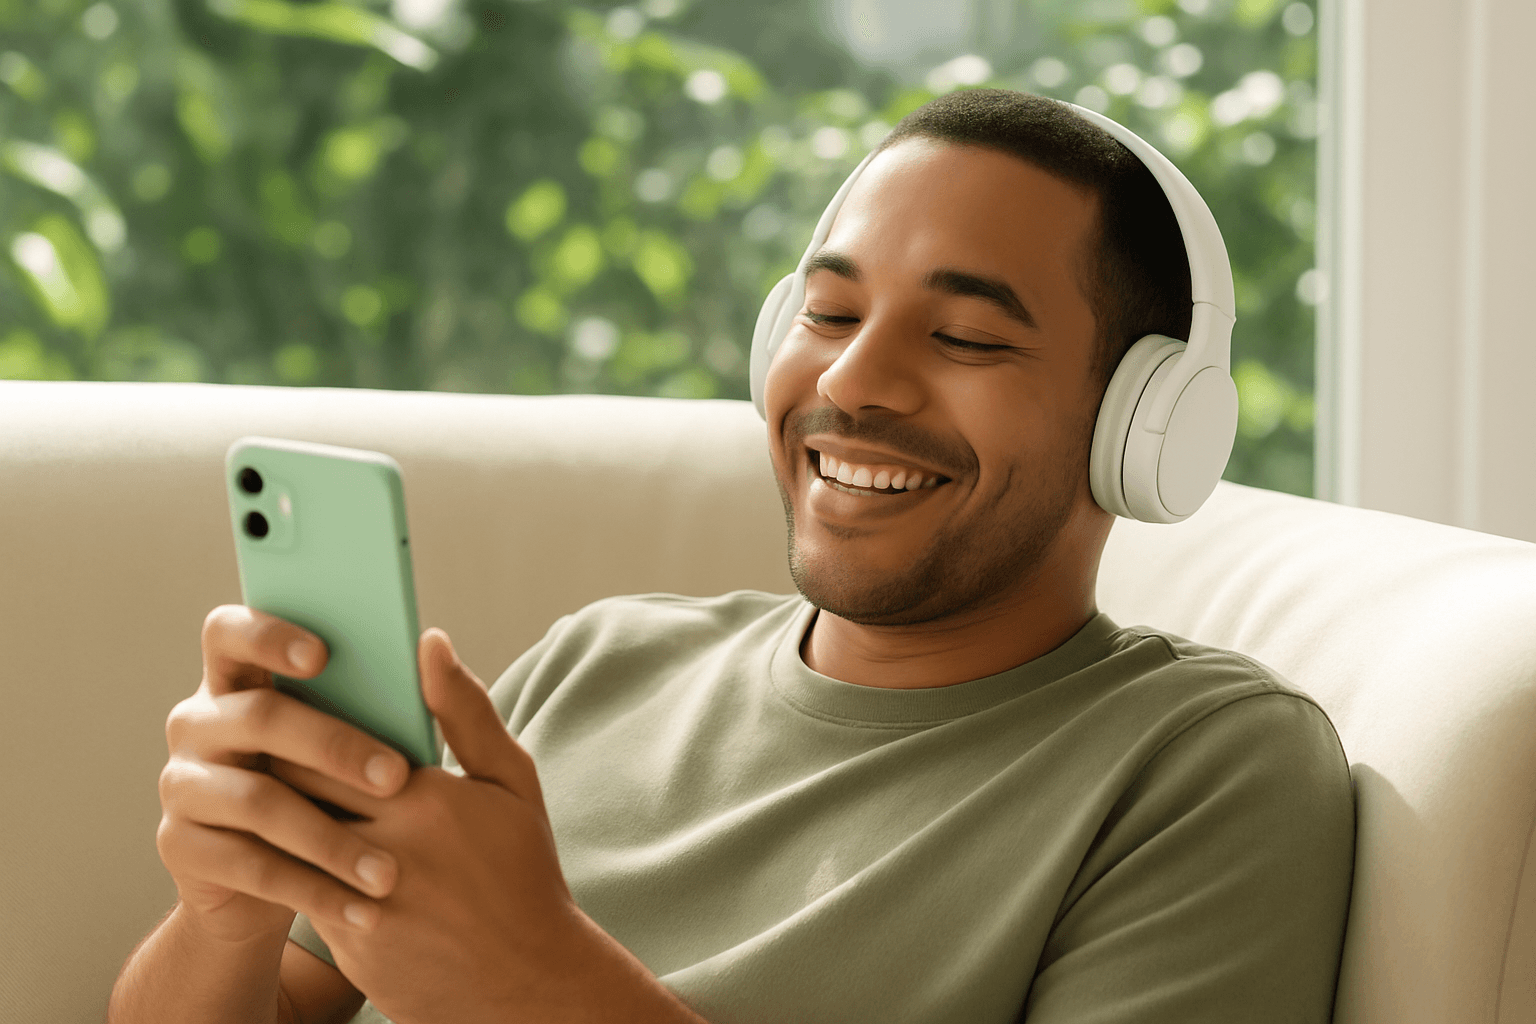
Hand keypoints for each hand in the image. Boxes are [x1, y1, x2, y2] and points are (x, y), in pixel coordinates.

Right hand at [155, 606, 412, 945]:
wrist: (283, 878)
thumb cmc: (339, 785)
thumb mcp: (364, 739)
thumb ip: (393, 693)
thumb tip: (434, 643)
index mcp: (240, 677)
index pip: (230, 632)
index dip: (269, 635)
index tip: (324, 654)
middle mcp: (199, 722)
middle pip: (259, 717)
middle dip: (334, 745)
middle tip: (398, 778)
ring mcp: (182, 784)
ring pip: (258, 800)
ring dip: (330, 838)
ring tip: (389, 871)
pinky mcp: (179, 846)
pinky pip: (250, 866)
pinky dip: (313, 889)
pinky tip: (362, 909)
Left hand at [270, 628, 606, 1023]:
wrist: (527, 981)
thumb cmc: (521, 871)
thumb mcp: (511, 783)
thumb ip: (465, 710)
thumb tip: (428, 643)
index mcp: (427, 797)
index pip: (330, 743)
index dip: (301, 723)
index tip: (289, 704)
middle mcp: (390, 847)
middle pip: (298, 789)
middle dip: (278, 765)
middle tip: (264, 744)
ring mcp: (366, 902)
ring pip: (290, 843)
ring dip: (274, 821)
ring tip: (271, 801)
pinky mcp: (351, 947)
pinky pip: (303, 897)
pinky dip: (292, 874)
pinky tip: (294, 861)